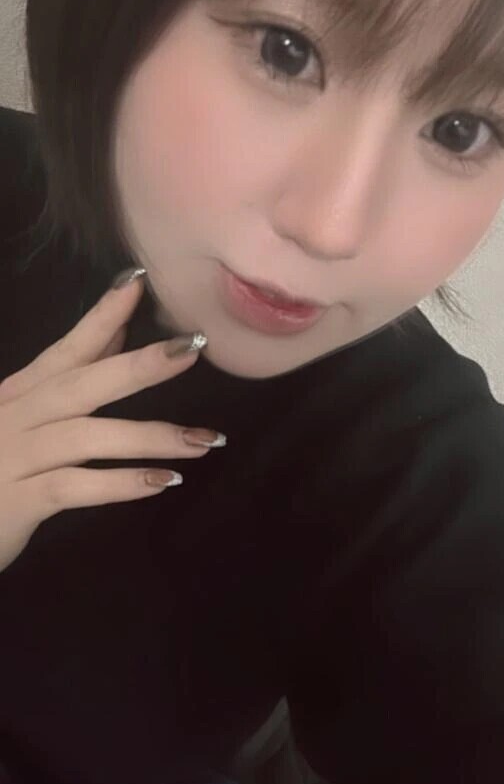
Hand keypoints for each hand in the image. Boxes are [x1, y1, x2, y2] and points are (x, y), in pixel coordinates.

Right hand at [0, 273, 221, 572]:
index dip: (102, 314)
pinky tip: (163, 482)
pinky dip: (119, 484)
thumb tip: (119, 332)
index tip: (140, 281)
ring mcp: (15, 458)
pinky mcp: (17, 502)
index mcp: (21, 393)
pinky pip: (74, 488)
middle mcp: (16, 417)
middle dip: (139, 365)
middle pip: (81, 384)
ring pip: (86, 437)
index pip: (67, 348)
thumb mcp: (27, 416)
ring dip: (150, 437)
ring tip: (205, 440)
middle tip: (193, 349)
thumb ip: (72, 376)